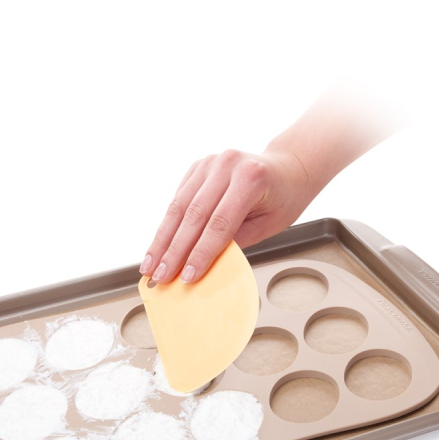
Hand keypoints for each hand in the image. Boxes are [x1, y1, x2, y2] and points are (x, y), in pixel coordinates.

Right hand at [140, 148, 315, 283]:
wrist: (288, 167)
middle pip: (193, 215)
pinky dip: (167, 224)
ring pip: (179, 207)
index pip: (219, 223)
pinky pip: (178, 199)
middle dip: (174, 250)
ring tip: (150, 265)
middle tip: (161, 275)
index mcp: (250, 178)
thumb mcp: (268, 225)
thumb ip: (236, 241)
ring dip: (162, 240)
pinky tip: (157, 245)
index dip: (200, 253)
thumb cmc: (283, 197)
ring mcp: (209, 162)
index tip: (187, 276)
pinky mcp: (197, 167)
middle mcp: (227, 165)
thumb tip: (203, 264)